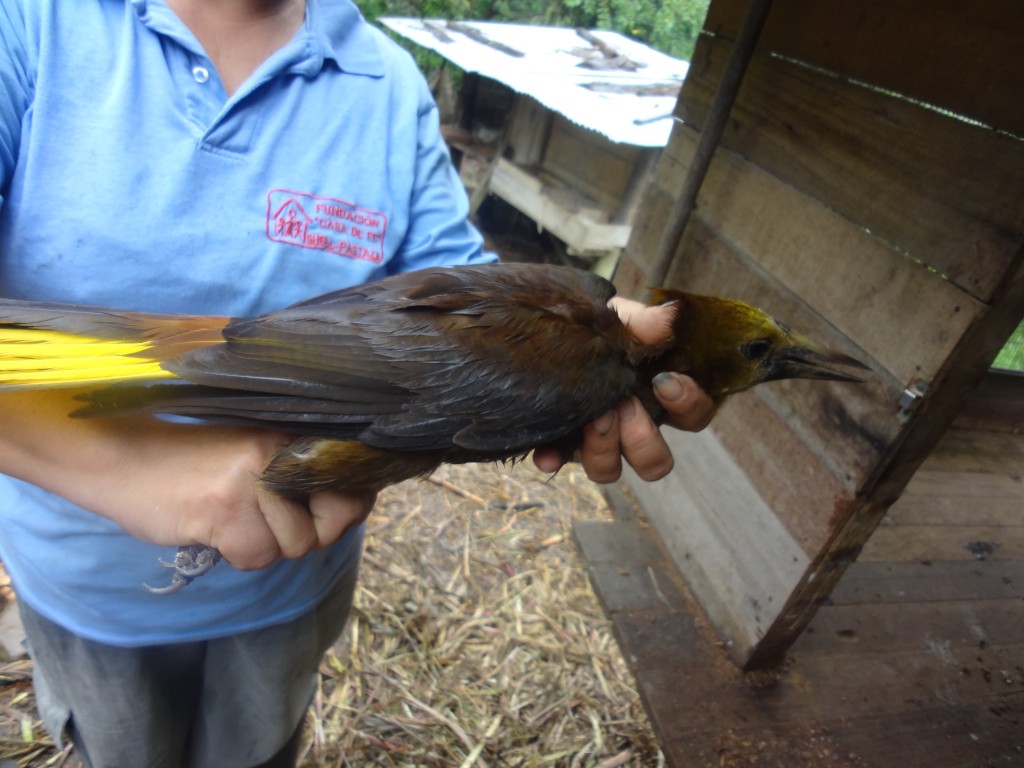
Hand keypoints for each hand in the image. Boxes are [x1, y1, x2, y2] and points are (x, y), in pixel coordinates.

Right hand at [0, 391, 375, 570]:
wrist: (115, 453)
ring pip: (289, 546)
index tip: (324, 514)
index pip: (351, 483)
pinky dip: (235, 554)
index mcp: (289, 432)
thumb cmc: (184, 458)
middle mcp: (277, 451)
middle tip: (266, 523)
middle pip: (327, 525)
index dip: (345, 509)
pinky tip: (212, 529)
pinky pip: (254, 556)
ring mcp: (252, 479)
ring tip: (229, 518)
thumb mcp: (248, 453)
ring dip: (260, 545)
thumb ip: (294, 472)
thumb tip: (351, 505)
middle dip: (302, 536)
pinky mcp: (224, 507)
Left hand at [532, 298, 714, 482]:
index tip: (664, 380)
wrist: (558, 326)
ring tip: (592, 418)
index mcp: (660, 398)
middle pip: (656, 461)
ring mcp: (598, 442)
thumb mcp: (625, 320)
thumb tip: (671, 317)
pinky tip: (547, 450)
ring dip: (604, 449)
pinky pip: (560, 463)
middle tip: (625, 404)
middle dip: (642, 438)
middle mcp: (633, 428)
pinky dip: (555, 458)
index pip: (694, 416)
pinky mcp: (563, 444)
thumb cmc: (604, 328)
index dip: (688, 405)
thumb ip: (647, 322)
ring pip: (610, 471)